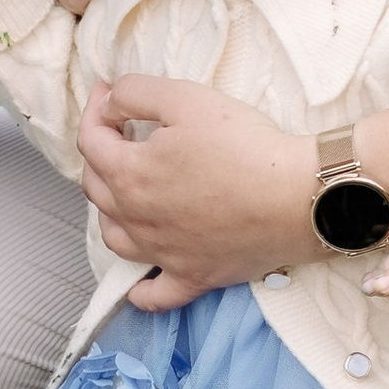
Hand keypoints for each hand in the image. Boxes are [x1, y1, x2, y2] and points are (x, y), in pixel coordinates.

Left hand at [78, 71, 313, 308]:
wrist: (297, 197)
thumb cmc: (245, 147)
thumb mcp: (186, 98)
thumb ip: (136, 94)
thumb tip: (108, 105)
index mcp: (129, 175)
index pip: (91, 142)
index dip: (94, 112)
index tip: (106, 95)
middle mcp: (136, 219)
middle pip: (97, 188)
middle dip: (100, 155)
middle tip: (120, 134)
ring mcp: (162, 254)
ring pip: (115, 238)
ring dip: (110, 211)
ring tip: (124, 193)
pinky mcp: (193, 276)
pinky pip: (156, 295)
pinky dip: (142, 290)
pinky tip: (140, 283)